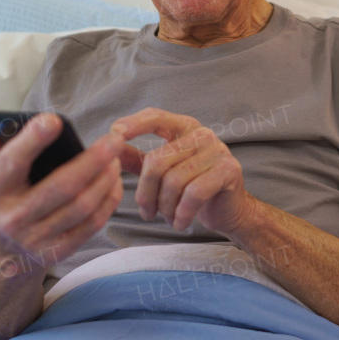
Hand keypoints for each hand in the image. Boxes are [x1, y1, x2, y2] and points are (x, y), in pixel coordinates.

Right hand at [0, 107, 124, 269]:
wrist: (4, 254)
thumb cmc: (7, 200)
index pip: (12, 162)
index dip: (32, 140)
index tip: (54, 120)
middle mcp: (12, 217)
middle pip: (60, 186)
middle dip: (93, 160)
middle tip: (114, 139)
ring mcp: (35, 238)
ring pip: (81, 206)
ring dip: (105, 179)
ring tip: (116, 159)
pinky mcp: (57, 252)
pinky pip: (92, 224)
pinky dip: (108, 201)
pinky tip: (114, 183)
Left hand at [111, 108, 255, 236]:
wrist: (230, 210)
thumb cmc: (193, 188)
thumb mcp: (162, 172)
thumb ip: (137, 159)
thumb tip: (108, 146)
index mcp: (184, 128)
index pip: (156, 117)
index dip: (134, 124)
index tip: (113, 133)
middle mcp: (202, 134)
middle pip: (157, 161)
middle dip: (146, 193)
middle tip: (146, 213)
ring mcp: (218, 150)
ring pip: (174, 181)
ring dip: (165, 207)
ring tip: (167, 218)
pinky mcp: (228, 170)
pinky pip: (194, 194)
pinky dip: (182, 213)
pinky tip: (180, 222)